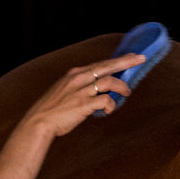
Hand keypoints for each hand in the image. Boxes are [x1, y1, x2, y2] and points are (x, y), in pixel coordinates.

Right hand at [25, 55, 144, 137]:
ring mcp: (81, 91)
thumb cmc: (53, 110)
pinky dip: (110, 106)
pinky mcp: (83, 104)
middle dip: (126, 62)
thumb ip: (82, 87)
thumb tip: (100, 89)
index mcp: (74, 74)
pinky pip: (105, 101)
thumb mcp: (66, 91)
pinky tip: (108, 111)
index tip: (131, 56)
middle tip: (141, 59)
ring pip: (109, 81)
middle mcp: (78, 78)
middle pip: (107, 66)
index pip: (100, 63)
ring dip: (121, 87)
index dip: (117, 60)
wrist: (39, 122)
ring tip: (127, 93)